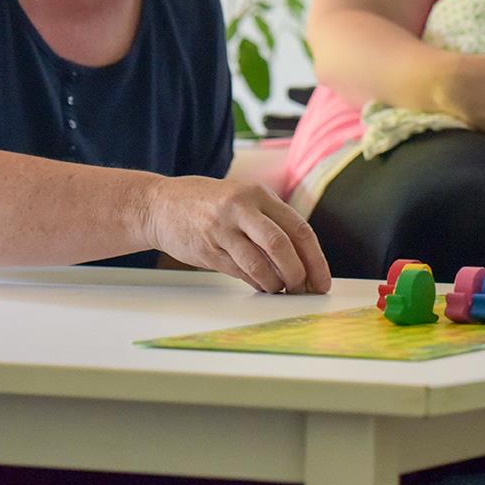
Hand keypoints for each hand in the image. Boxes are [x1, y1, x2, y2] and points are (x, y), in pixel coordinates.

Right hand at [143, 175, 331, 293]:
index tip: (322, 281)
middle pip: (281, 245)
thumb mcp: (244, 200)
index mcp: (259, 194)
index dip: (315, 258)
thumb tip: (304, 261)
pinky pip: (239, 272)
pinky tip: (262, 286)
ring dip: (275, 283)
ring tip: (281, 290)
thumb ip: (271, 223)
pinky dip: (256, 283)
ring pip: (259, 263)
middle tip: (304, 289)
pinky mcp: (206, 249)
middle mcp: (242, 208)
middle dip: (298, 273)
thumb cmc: (212, 205)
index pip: (298, 228)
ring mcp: (222, 229)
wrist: (161, 205)